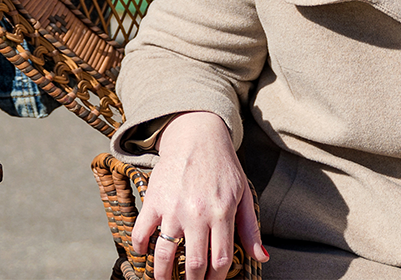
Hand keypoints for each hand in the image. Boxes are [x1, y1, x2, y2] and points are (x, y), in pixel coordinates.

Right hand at [129, 111, 266, 279]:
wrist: (197, 135)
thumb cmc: (223, 166)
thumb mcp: (243, 194)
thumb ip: (250, 228)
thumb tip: (261, 258)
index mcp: (222, 213)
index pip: (221, 260)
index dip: (216, 279)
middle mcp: (198, 214)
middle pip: (194, 264)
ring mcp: (173, 208)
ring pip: (165, 255)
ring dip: (163, 275)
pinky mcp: (153, 200)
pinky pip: (141, 232)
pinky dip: (139, 248)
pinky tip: (144, 254)